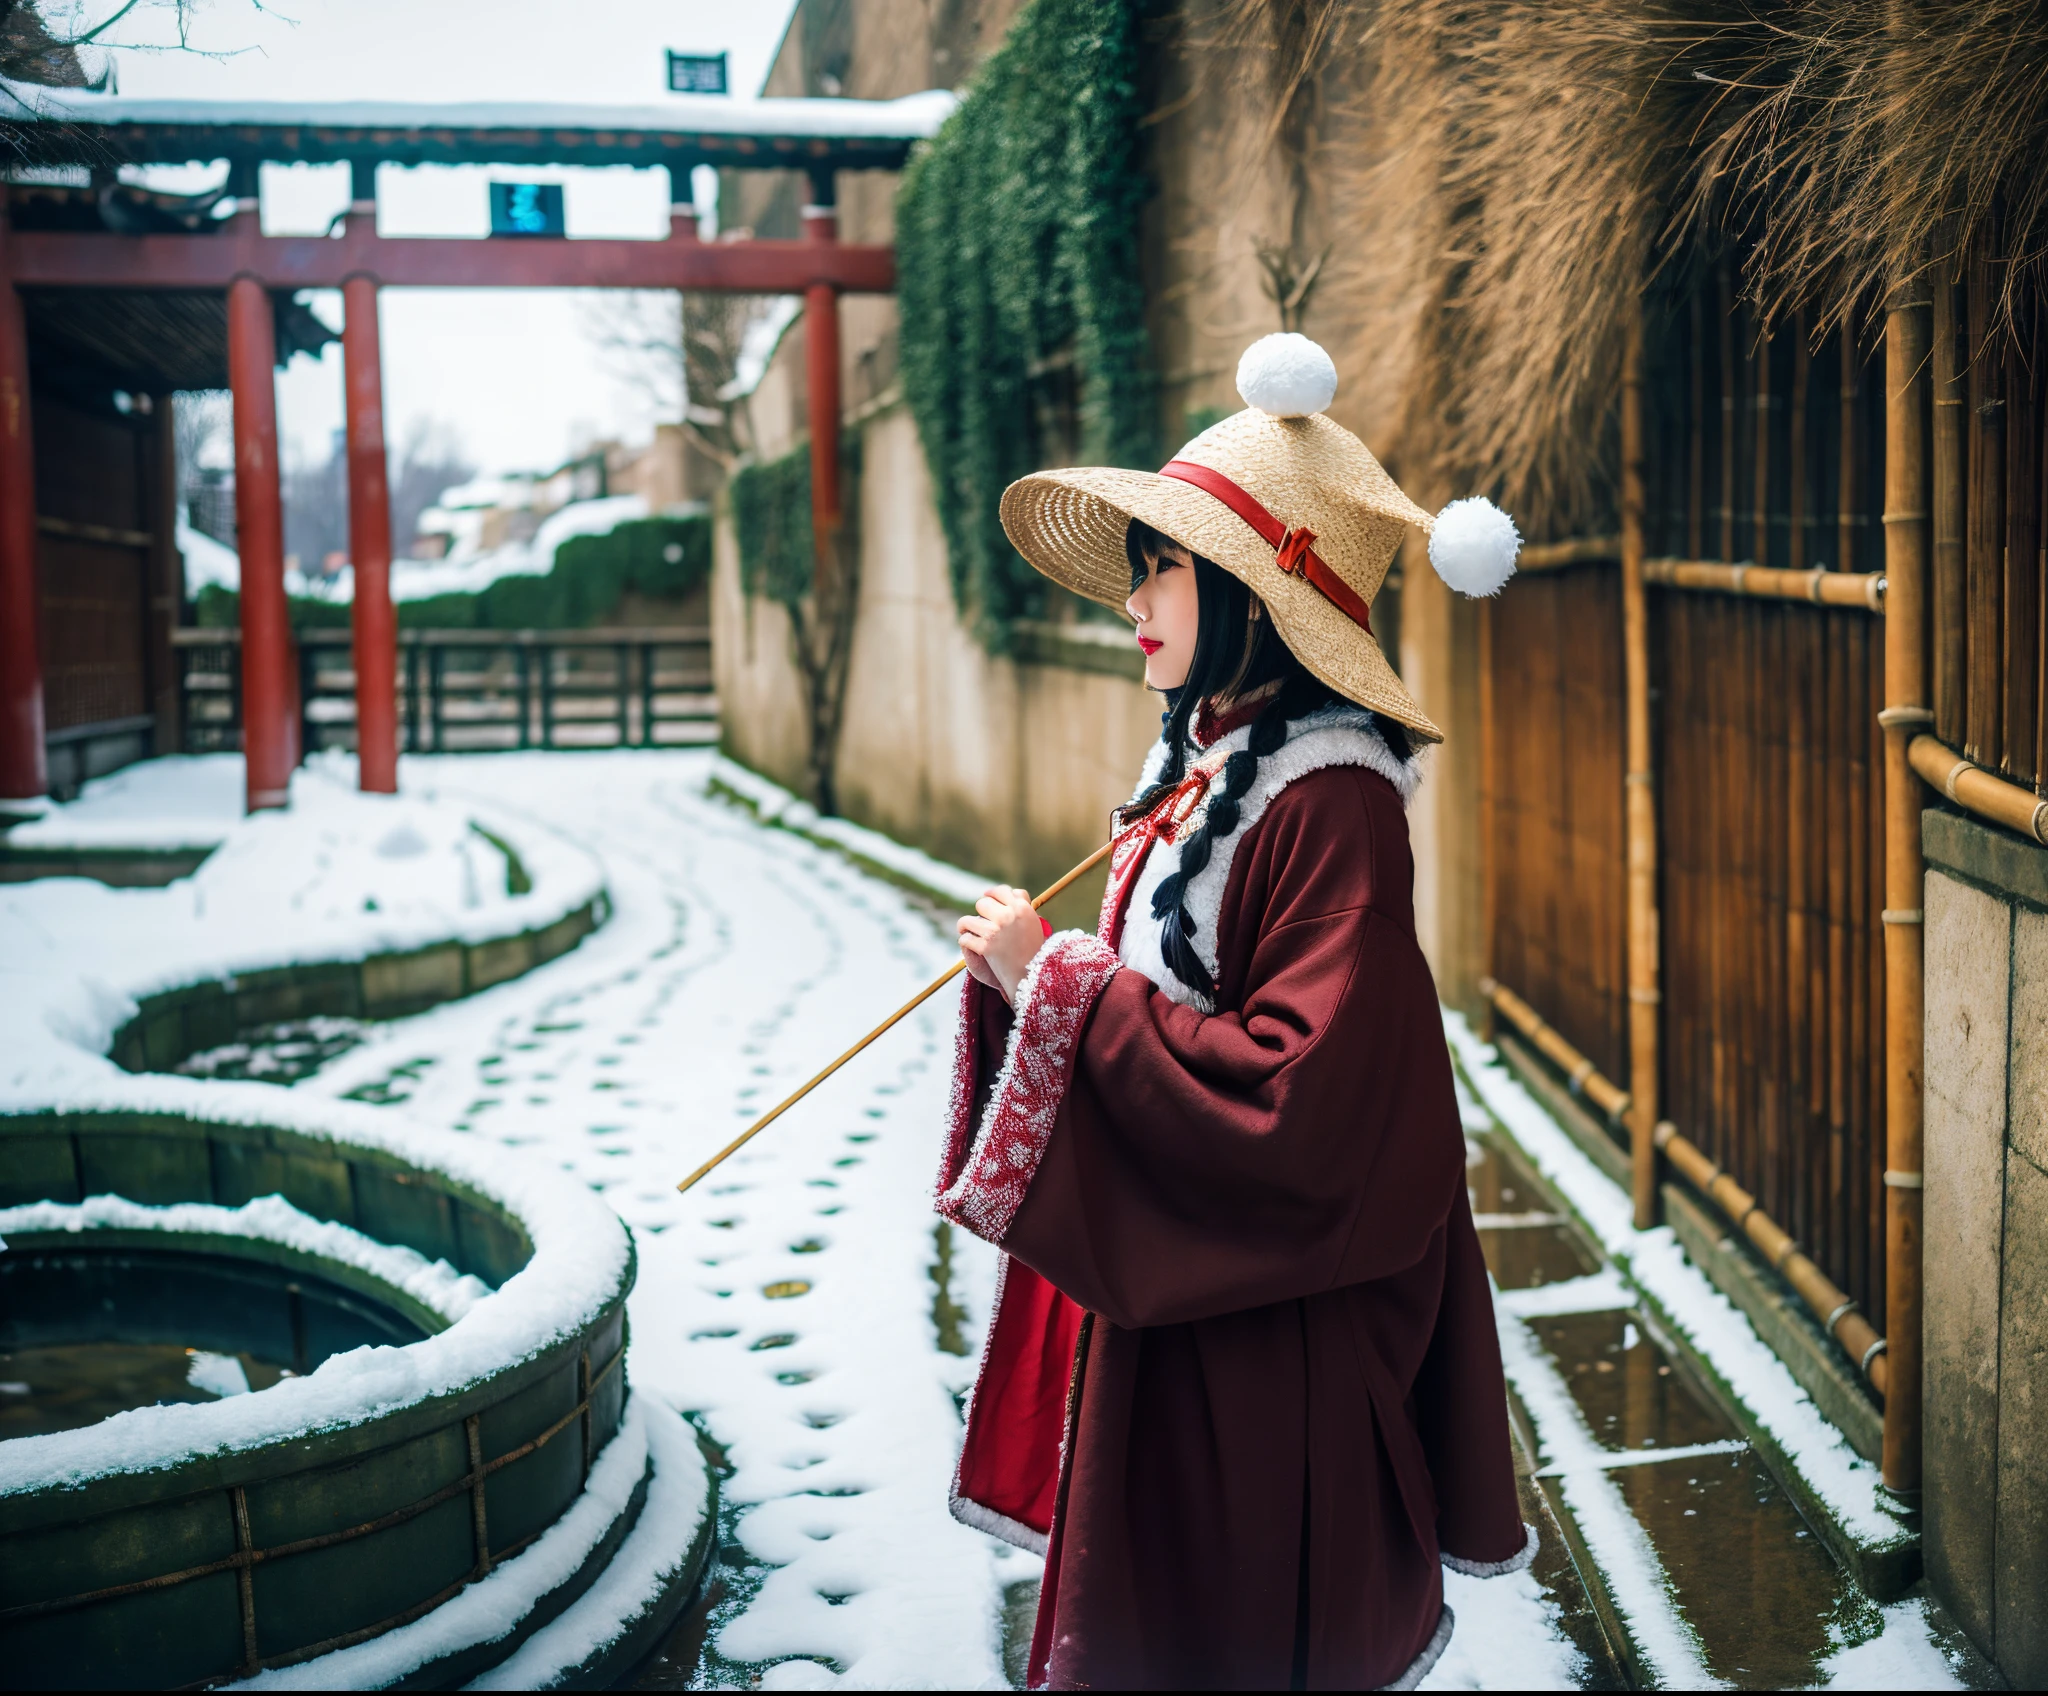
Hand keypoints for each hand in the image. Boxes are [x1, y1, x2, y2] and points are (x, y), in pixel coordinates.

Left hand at [957, 885, 1044, 1005]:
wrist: (1031, 976)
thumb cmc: (1033, 948)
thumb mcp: (1033, 921)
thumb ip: (1022, 903)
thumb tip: (1009, 890)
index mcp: (1022, 908)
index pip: (1000, 891)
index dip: (992, 896)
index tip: (988, 902)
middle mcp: (1008, 916)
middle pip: (982, 903)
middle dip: (981, 913)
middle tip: (984, 923)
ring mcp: (996, 931)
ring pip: (967, 920)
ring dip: (966, 927)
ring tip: (970, 932)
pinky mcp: (986, 947)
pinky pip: (965, 938)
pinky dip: (966, 942)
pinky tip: (973, 945)